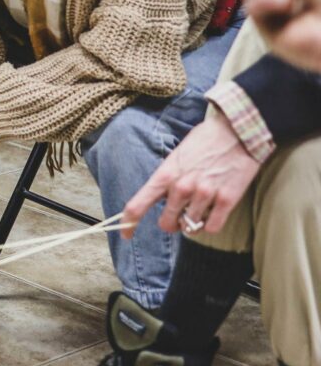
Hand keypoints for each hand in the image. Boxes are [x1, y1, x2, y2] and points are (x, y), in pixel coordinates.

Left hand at [121, 109, 259, 238]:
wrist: (238, 131)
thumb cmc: (205, 141)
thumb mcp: (177, 156)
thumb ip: (168, 178)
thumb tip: (161, 198)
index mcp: (165, 174)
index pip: (138, 205)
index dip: (129, 223)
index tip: (126, 234)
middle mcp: (181, 187)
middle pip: (166, 223)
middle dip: (170, 224)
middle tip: (177, 218)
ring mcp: (204, 194)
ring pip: (190, 227)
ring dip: (192, 224)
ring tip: (198, 211)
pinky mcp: (227, 200)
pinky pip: (212, 227)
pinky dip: (210, 226)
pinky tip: (212, 215)